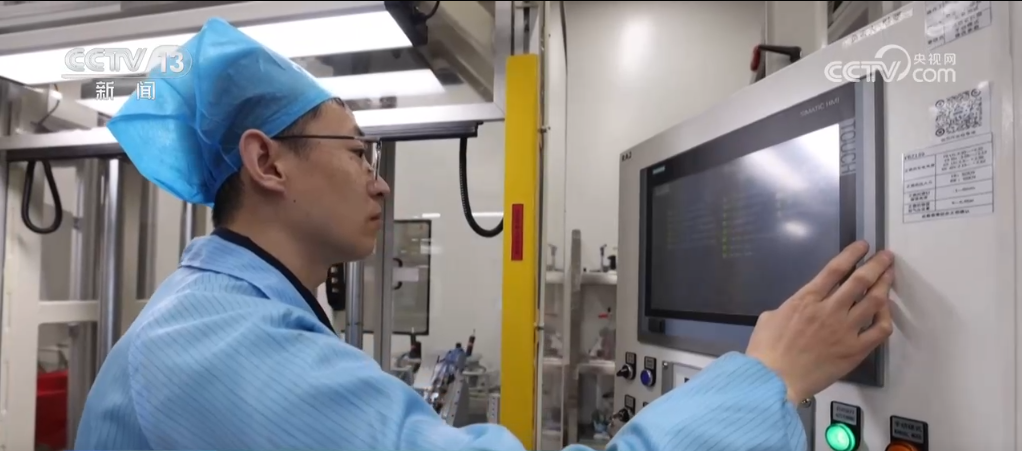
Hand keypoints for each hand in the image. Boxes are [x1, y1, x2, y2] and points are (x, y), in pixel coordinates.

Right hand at [745, 241, 893, 403]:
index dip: (852, 254)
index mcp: (807, 299)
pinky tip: (885, 311)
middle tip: (886, 256)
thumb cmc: (766, 350)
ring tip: (890, 276)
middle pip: (860, 280)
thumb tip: (798, 307)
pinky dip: (886, 317)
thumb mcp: (770, 317)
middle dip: (876, 264)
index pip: (835, 269)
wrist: (774, 379)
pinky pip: (879, 330)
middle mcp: (830, 309)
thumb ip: (790, 307)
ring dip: (885, 284)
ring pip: (874, 301)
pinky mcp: (855, 350)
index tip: (863, 246)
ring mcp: (845, 330)